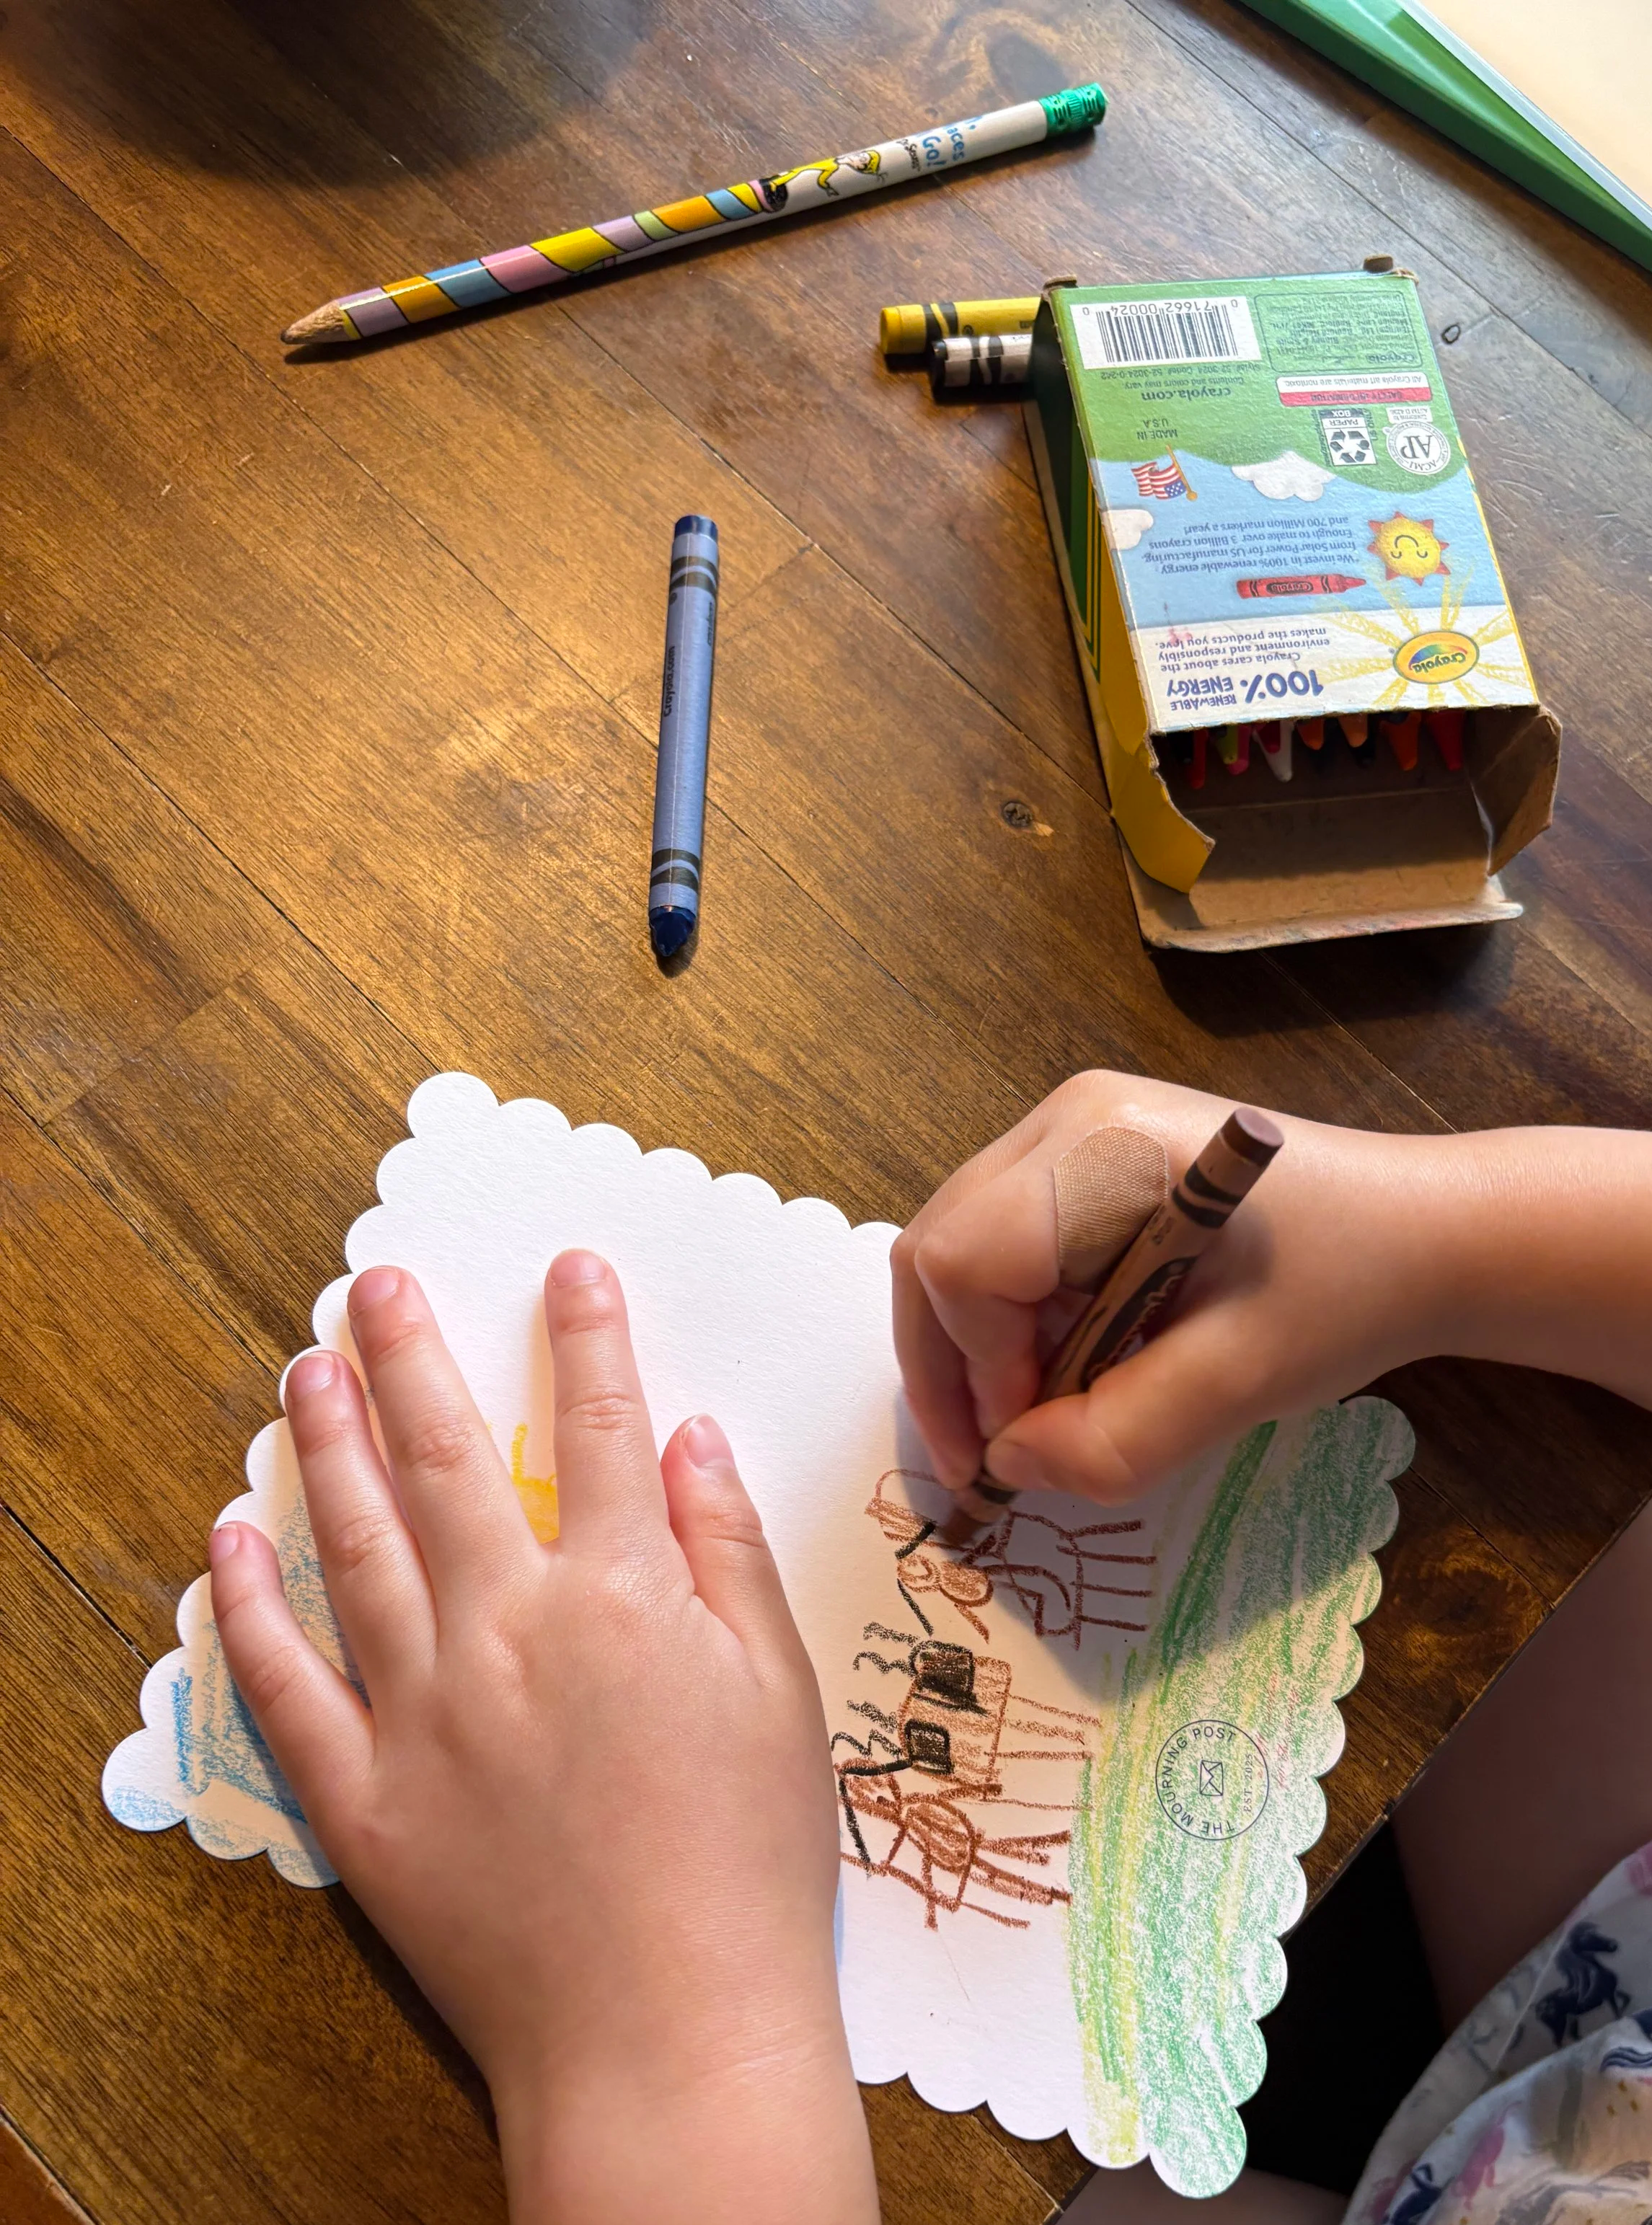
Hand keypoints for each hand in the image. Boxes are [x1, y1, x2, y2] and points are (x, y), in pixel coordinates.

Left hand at [209, 1254, 877, 2224]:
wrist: (669, 2035)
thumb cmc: (746, 1865)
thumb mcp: (780, 1693)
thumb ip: (727, 1554)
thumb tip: (695, 1438)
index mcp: (622, 1598)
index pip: (601, 1427)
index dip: (588, 1336)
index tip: (569, 1266)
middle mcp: (509, 1630)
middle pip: (449, 1458)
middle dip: (412, 1356)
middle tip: (377, 1283)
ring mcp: (424, 1711)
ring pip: (356, 1544)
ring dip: (327, 1446)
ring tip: (305, 1371)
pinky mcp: (364, 1797)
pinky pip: (288, 1683)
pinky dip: (249, 1607)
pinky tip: (227, 1541)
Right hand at [892, 1070, 1467, 1504]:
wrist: (1427, 1232)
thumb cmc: (1345, 1290)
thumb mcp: (1241, 1381)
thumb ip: (1118, 1437)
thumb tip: (1010, 1465)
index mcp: (1105, 1146)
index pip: (966, 1260)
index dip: (978, 1367)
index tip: (1032, 1439)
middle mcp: (1068, 1118)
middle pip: (938, 1248)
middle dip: (951, 1366)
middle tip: (988, 1460)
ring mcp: (1071, 1129)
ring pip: (957, 1249)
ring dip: (978, 1348)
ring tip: (1037, 1416)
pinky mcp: (1082, 1157)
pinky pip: (1000, 1244)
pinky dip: (1011, 1321)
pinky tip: (1069, 1365)